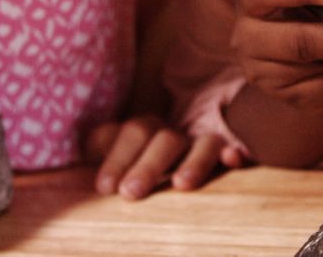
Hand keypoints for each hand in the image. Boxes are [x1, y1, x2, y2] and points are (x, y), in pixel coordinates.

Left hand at [84, 116, 239, 199]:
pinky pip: (237, 148)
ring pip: (204, 144)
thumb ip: (102, 149)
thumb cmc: (139, 163)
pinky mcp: (233, 151)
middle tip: (131, 193)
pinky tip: (235, 158)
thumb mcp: (117, 156)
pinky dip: (236, 152)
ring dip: (194, 162)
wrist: (187, 144)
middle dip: (148, 165)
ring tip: (182, 185)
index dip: (118, 157)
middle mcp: (179, 133)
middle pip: (166, 140)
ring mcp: (208, 141)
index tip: (105, 188)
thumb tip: (85, 150)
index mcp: (148, 130)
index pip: (135, 133)